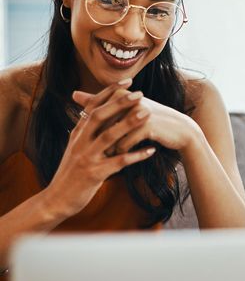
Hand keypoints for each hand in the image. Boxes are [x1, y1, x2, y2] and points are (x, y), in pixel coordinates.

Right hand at [45, 80, 155, 217]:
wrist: (58, 198)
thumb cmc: (71, 171)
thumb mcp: (75, 146)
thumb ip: (84, 128)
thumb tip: (89, 110)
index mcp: (78, 133)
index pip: (93, 106)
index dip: (109, 93)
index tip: (127, 82)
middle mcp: (80, 142)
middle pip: (100, 117)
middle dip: (120, 103)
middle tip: (139, 94)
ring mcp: (87, 158)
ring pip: (109, 137)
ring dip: (129, 124)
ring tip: (147, 114)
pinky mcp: (95, 174)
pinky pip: (119, 162)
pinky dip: (136, 155)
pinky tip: (151, 150)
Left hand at [73, 89, 201, 154]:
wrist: (178, 130)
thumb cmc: (148, 120)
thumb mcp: (124, 109)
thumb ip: (98, 100)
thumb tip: (73, 93)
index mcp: (120, 94)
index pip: (94, 112)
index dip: (90, 129)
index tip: (88, 140)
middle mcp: (128, 101)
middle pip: (101, 126)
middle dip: (98, 142)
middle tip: (98, 152)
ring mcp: (137, 113)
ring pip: (111, 137)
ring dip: (109, 150)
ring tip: (112, 156)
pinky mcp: (145, 127)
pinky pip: (124, 145)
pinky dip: (122, 154)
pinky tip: (126, 157)